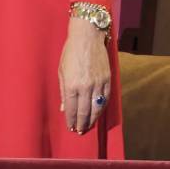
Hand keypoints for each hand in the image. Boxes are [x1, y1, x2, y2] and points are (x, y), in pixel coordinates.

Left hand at [58, 17, 111, 135]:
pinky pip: (106, 98)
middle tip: (80, 131)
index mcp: (72, 85)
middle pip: (85, 112)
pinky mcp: (108, 79)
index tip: (71, 127)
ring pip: (97, 107)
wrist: (88, 37)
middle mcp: (86, 86)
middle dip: (82, 124)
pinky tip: (98, 112)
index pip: (72, 109)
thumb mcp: (62, 72)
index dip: (71, 120)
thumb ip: (63, 92)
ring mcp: (98, 83)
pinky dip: (102, 108)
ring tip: (89, 125)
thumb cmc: (71, 52)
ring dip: (93, 119)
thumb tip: (64, 108)